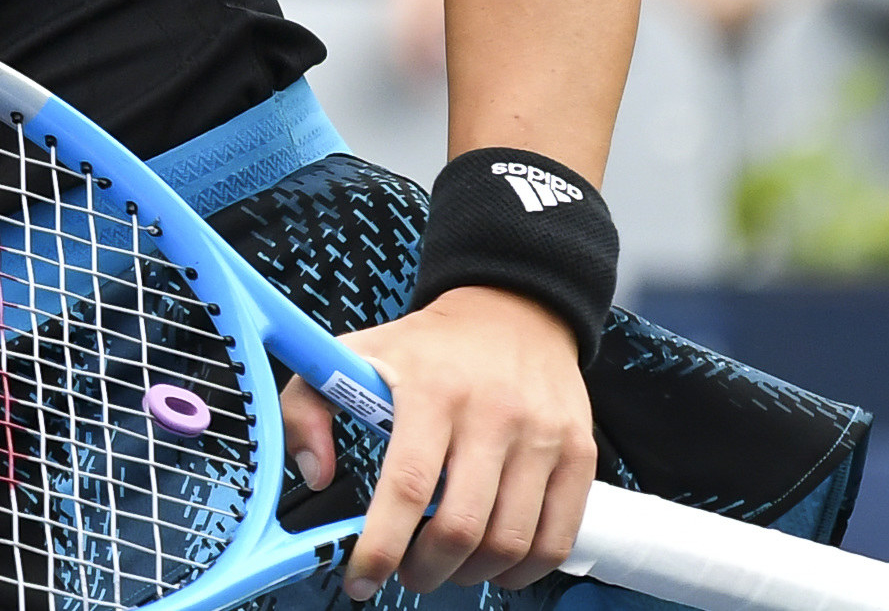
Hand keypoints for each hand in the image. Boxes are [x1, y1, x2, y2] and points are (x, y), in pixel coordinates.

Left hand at [281, 286, 594, 599]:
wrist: (512, 309)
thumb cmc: (428, 346)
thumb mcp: (352, 354)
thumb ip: (307, 407)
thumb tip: (314, 476)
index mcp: (429, 390)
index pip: (405, 485)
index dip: (382, 544)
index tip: (361, 579)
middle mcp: (491, 414)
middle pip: (461, 526)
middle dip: (426, 568)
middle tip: (409, 572)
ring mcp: (542, 437)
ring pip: (510, 542)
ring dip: (472, 574)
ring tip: (448, 566)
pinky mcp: (580, 454)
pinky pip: (557, 538)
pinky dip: (524, 569)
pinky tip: (497, 562)